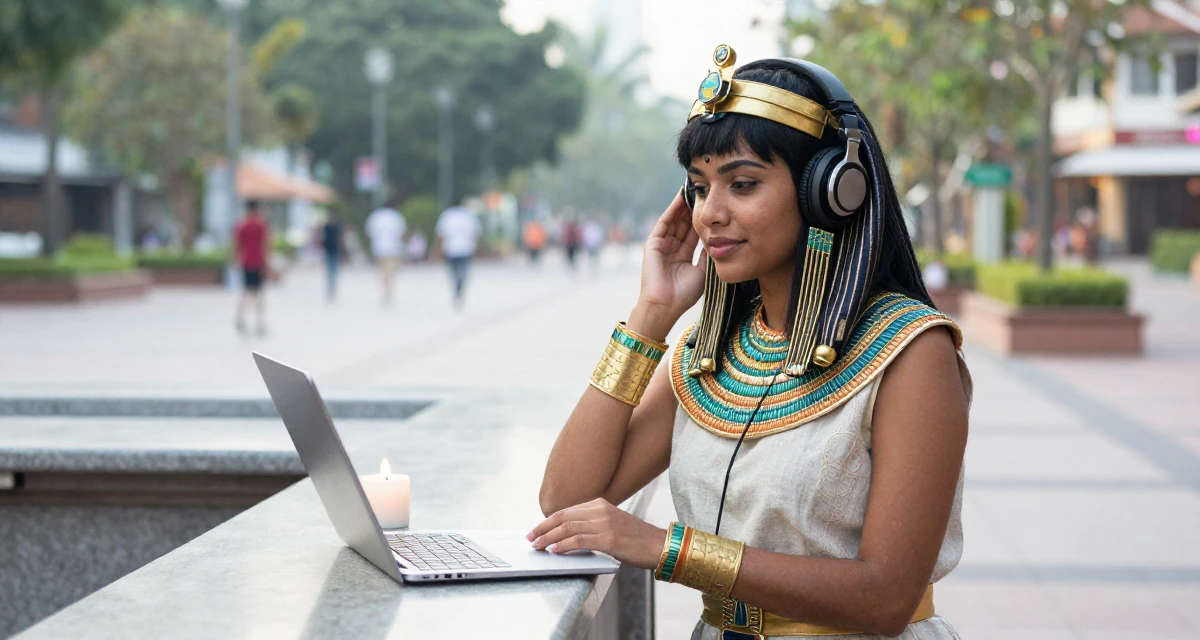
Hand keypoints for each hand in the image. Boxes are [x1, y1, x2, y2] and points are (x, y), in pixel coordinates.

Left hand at [527, 498, 666, 569]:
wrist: (659, 545)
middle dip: (543, 528)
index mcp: (600, 504)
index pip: (567, 511)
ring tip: (537, 546)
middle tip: (530, 538)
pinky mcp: (608, 538)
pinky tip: (554, 551)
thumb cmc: (635, 539)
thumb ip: (592, 525)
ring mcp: (604, 523)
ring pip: (567, 528)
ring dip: (548, 538)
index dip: (548, 521)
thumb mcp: (612, 524)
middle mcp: (601, 510)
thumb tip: (567, 536)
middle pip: (563, 517)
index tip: (536, 530)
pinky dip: (563, 546)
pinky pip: (579, 540)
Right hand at [636, 192, 704, 328]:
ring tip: (694, 188)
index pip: (694, 233)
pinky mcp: (653, 243)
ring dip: (684, 205)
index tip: (713, 207)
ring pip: (675, 220)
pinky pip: (664, 222)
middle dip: (693, 208)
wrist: (665, 305)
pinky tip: (681, 197)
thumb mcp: (702, 271)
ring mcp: (662, 245)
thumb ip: (707, 254)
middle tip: (705, 191)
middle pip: (684, 224)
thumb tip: (718, 237)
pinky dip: (672, 209)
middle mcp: (672, 249)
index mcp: (684, 257)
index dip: (703, 220)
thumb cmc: (684, 294)